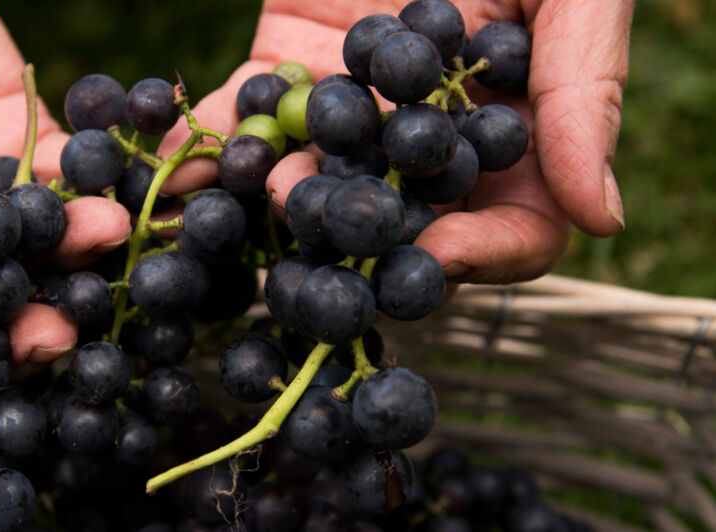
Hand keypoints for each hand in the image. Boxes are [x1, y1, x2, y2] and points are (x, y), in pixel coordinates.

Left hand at [160, 0, 632, 283]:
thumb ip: (586, 92)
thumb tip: (602, 218)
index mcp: (514, 134)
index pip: (513, 227)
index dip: (484, 253)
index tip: (438, 253)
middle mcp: (428, 141)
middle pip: (404, 224)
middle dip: (361, 238)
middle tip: (325, 242)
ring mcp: (352, 114)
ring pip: (316, 185)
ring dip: (279, 204)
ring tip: (254, 201)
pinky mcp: (284, 73)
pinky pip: (244, 122)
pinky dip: (210, 149)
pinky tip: (180, 167)